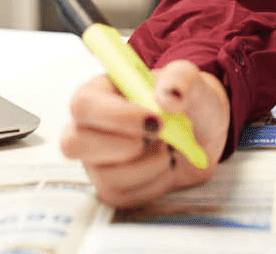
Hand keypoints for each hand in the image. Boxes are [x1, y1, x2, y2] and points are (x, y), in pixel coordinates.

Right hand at [59, 59, 230, 207]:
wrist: (201, 132)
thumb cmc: (185, 100)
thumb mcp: (189, 79)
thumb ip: (180, 78)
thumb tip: (167, 97)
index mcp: (100, 92)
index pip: (84, 104)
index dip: (115, 115)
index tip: (154, 120)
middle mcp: (90, 128)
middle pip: (74, 144)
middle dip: (122, 146)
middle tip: (159, 137)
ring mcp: (97, 161)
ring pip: (105, 177)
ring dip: (149, 165)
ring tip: (169, 148)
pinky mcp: (112, 188)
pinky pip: (124, 196)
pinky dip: (155, 183)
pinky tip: (167, 165)